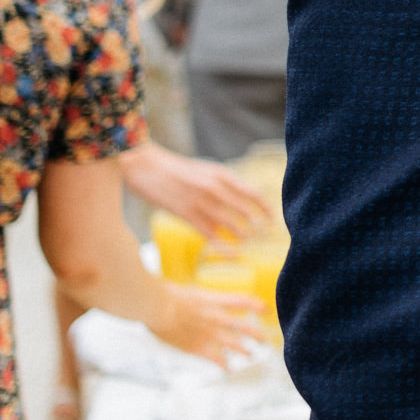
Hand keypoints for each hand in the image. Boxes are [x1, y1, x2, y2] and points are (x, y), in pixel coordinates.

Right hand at [120, 145, 271, 239]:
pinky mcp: (185, 213)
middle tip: (265, 238)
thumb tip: (236, 202)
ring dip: (242, 236)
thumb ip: (221, 185)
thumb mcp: (205, 171)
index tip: (273, 220)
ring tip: (249, 245)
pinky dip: (221, 245)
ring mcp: (201, 201)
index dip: (266, 209)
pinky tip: (230, 253)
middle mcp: (216, 187)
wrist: (145, 165)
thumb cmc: (176, 169)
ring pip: (230, 224)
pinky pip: (208, 233)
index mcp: (223, 174)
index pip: (253, 193)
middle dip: (258, 226)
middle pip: (246, 211)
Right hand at [146, 283, 262, 364]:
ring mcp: (209, 333)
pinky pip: (216, 358)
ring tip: (251, 356)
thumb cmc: (167, 295)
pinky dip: (223, 364)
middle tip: (263, 340)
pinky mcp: (198, 347)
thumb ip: (200, 299)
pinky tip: (227, 369)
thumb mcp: (189, 292)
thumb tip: (201, 300)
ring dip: (245, 351)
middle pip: (244, 327)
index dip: (256, 305)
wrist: (157, 307)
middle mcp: (217, 317)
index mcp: (215, 301)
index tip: (266, 309)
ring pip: (235, 344)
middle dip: (256, 334)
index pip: (243, 301)